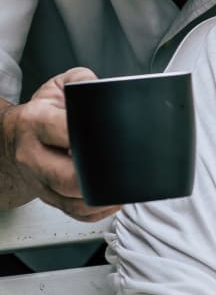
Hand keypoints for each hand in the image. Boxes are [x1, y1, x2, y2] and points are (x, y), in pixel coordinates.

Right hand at [0, 68, 120, 220]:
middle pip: (66, 177)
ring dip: (101, 197)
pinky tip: (112, 199)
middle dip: (97, 175)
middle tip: (120, 165)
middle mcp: (33, 156)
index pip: (62, 132)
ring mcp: (39, 181)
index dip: (88, 138)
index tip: (109, 138)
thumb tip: (99, 88)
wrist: (14, 137)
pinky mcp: (48, 198)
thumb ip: (81, 80)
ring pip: (71, 201)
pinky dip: (96, 211)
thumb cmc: (40, 112)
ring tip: (122, 184)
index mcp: (35, 122)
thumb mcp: (58, 86)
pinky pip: (74, 213)